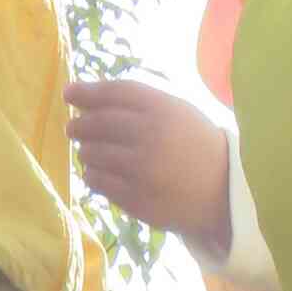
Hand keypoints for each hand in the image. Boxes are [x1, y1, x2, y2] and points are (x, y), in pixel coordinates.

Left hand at [68, 81, 231, 249]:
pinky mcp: (136, 198)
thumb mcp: (176, 111)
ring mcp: (141, 170)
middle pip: (96, 123)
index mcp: (160, 109)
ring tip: (89, 151)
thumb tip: (86, 98)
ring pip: (92, 153)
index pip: (112, 93)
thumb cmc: (195, 145)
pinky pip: (98, 181)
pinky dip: (92, 174)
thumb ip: (137, 102)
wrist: (223, 193)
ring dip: (85, 150)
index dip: (85, 92)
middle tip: (74, 127)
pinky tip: (99, 171)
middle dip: (79, 124)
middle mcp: (149, 136)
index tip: (68, 94)